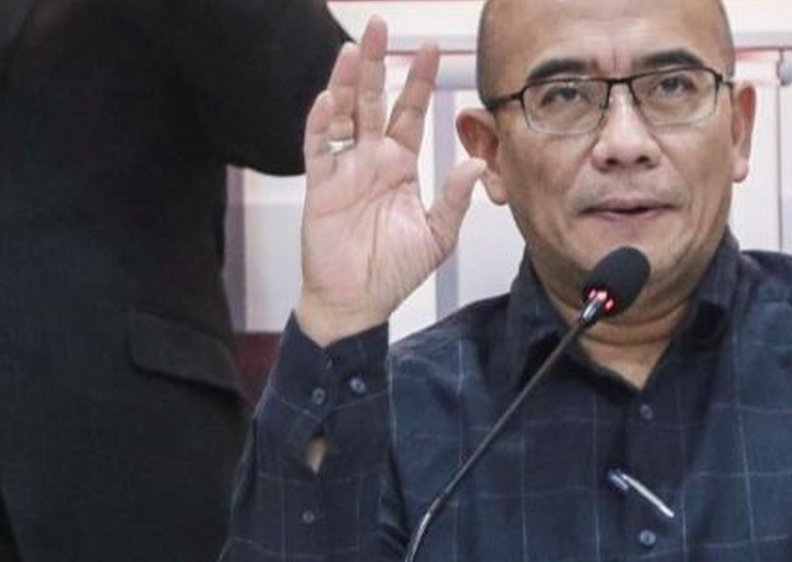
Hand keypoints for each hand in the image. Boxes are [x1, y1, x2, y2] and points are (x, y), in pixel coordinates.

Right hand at [295, 16, 486, 346]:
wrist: (357, 302)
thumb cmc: (394, 271)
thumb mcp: (437, 236)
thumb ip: (454, 199)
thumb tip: (473, 164)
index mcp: (400, 166)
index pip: (411, 112)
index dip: (419, 81)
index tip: (432, 48)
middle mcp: (371, 160)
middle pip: (374, 101)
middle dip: (378, 63)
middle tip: (380, 26)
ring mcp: (344, 170)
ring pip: (344, 115)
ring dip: (346, 82)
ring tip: (353, 49)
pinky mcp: (320, 188)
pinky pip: (318, 149)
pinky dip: (321, 124)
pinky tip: (327, 100)